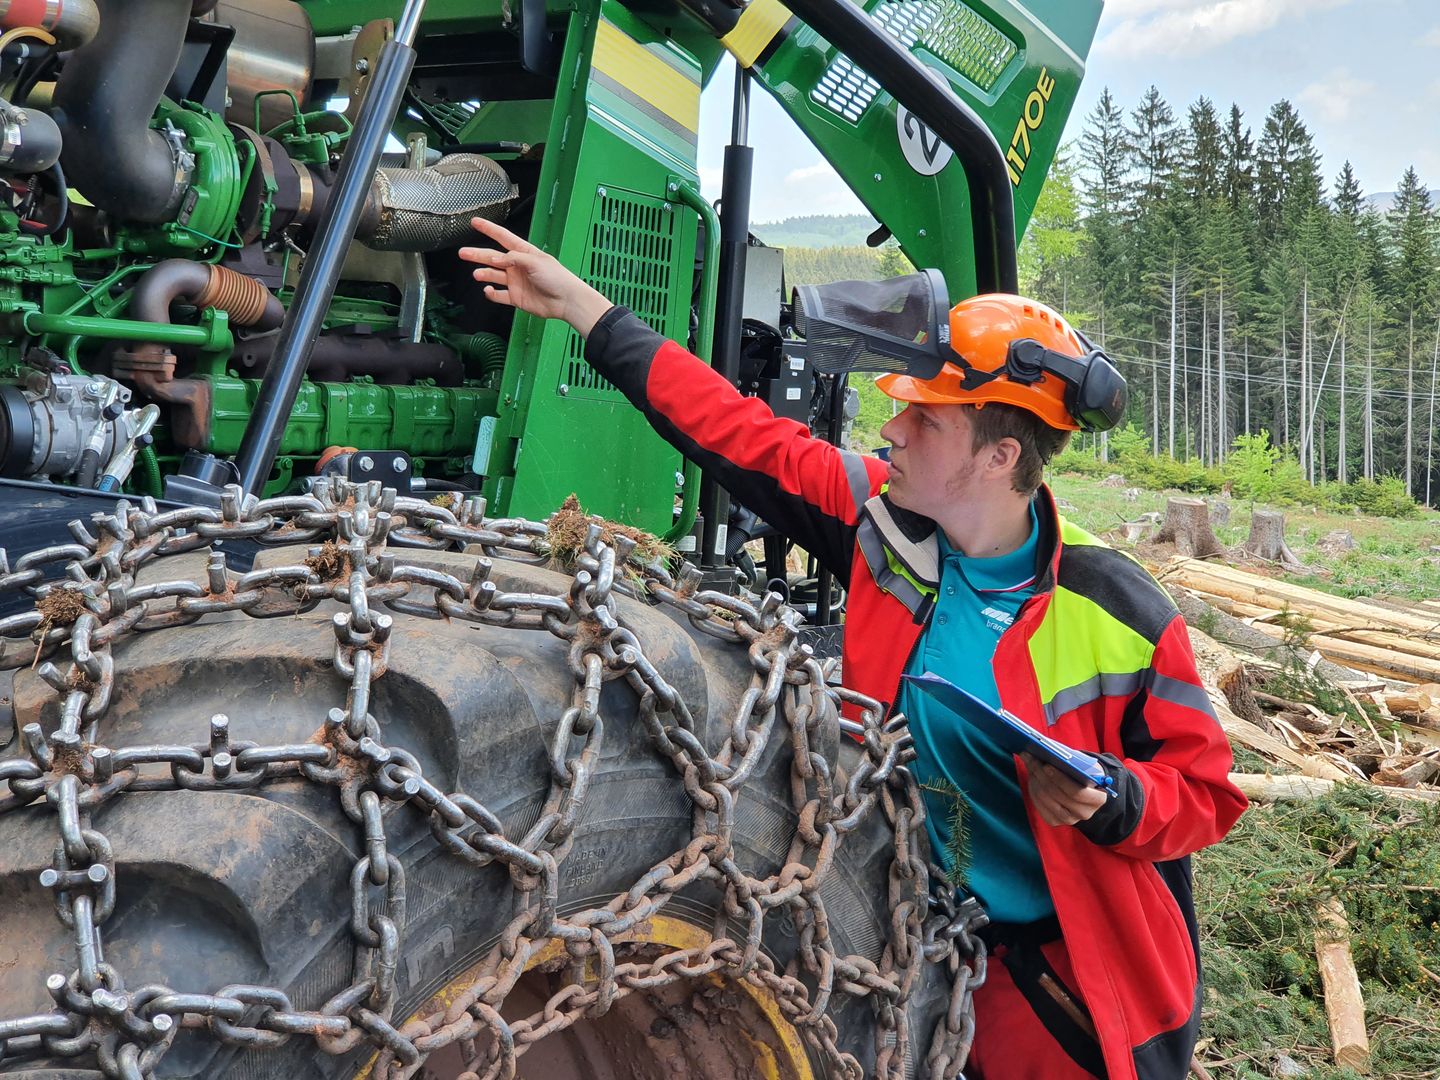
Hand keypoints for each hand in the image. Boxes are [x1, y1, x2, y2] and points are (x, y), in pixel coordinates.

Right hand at [458, 217, 613, 335]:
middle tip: (463, 252)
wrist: (566, 301)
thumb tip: (496, 258)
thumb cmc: (557, 278)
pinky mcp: (516, 297)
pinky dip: (491, 293)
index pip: (503, 237)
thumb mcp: (535, 261)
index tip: (476, 222)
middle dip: (477, 254)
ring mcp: (516, 282)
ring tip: (477, 274)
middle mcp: (517, 266)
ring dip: (484, 274)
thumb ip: (513, 258)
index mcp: (524, 253)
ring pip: (494, 275)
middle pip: (493, 257)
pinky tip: (488, 291)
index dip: (489, 229)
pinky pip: (499, 295)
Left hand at [1021, 753, 1107, 826]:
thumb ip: (1073, 762)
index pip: (1077, 792)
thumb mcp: (1086, 767)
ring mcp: (1069, 820)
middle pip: (1057, 795)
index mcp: (1097, 799)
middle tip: (1031, 759)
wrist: (1085, 792)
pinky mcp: (1054, 821)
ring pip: (1045, 799)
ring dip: (1035, 780)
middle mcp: (1084, 813)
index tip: (1046, 765)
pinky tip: (1032, 777)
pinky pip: (1039, 805)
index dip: (1060, 779)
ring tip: (1030, 764)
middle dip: (1042, 775)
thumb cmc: (1085, 775)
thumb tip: (1049, 752)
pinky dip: (1033, 789)